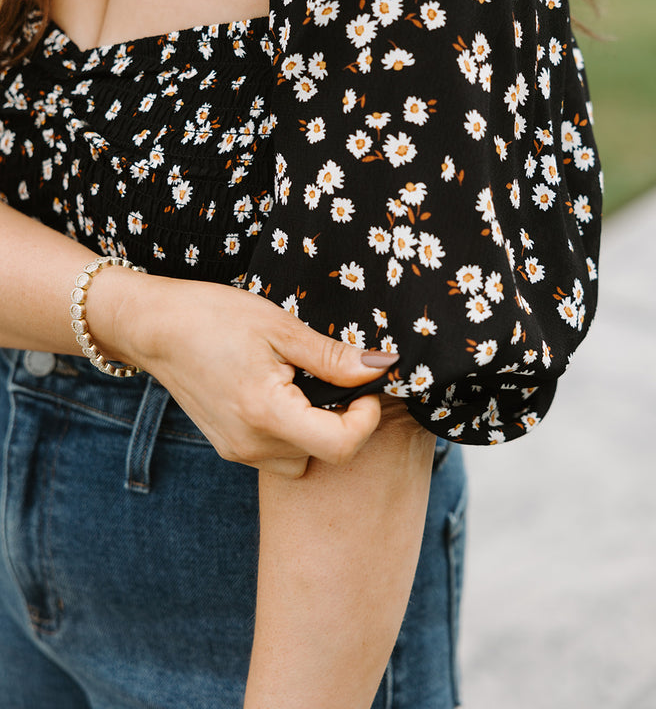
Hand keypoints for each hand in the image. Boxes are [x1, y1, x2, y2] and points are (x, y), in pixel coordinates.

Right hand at [92, 271, 394, 476]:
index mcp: (266, 413)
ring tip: (302, 383)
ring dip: (315, 429)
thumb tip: (381, 367)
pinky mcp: (229, 447)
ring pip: (302, 458)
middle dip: (342, 421)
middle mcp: (251, 444)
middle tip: (335, 378)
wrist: (153, 327)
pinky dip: (291, 430)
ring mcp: (237, 450)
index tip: (364, 387)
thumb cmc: (213, 316)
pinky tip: (280, 391)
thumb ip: (332, 356)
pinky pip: (277, 452)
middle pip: (324, 455)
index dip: (365, 419)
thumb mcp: (280, 327)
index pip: (340, 446)